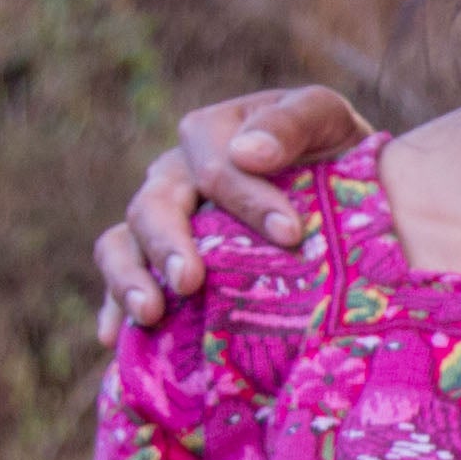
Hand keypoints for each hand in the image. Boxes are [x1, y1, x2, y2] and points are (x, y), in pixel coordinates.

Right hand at [93, 84, 368, 326]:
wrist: (347, 191)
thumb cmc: (335, 153)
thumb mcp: (326, 120)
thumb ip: (293, 123)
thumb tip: (248, 153)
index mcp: (213, 134)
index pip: (213, 165)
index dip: (246, 198)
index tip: (289, 233)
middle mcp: (176, 175)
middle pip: (153, 205)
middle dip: (168, 244)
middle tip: (189, 282)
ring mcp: (162, 219)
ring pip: (122, 242)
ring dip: (128, 278)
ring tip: (149, 313)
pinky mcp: (158, 261)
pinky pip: (121, 280)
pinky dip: (113, 308)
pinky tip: (115, 339)